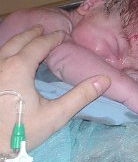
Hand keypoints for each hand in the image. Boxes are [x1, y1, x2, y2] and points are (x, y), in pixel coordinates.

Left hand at [0, 25, 110, 152]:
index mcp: (18, 68)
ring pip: (3, 49)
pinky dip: (7, 52)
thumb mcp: (56, 115)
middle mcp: (0, 65)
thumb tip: (104, 79)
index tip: (63, 35)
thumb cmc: (21, 132)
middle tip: (42, 29)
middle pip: (17, 42)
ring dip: (17, 41)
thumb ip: (81, 96)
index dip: (52, 38)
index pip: (38, 45)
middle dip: (32, 34)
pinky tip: (11, 59)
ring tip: (28, 38)